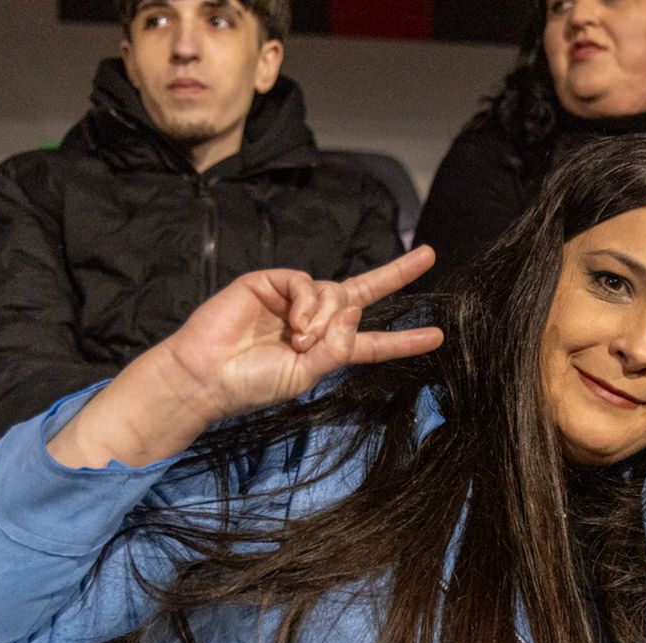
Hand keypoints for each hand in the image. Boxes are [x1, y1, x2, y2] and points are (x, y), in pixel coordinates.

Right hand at [48, 246, 443, 468]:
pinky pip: (307, 282)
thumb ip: (337, 347)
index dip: (404, 339)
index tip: (438, 336)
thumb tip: (356, 309)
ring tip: (300, 339)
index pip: (372, 341)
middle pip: (363, 292)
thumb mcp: (307, 375)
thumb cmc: (252, 383)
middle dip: (397, 273)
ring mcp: (293, 299)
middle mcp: (314, 320)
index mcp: (326, 349)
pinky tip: (293, 323)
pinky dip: (307, 303)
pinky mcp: (271, 282)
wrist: (208, 375)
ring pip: (334, 292)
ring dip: (324, 317)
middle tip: (429, 255)